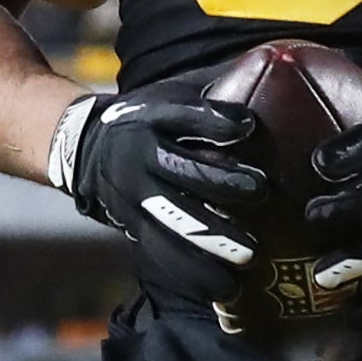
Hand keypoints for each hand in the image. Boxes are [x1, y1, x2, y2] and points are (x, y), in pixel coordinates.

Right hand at [53, 80, 271, 304]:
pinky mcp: (132, 227)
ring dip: (210, 242)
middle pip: (182, 171)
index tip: (248, 126)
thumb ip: (215, 91)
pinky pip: (161, 255)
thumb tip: (276, 68)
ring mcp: (134, 195)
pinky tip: (225, 292)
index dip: (214, 120)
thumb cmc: (150, 118)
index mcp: (153, 116)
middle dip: (221, 183)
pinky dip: (193, 275)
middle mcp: (140, 155)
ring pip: (171, 222)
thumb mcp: (171, 94)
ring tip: (248, 260)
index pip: (183, 114)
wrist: (85, 147)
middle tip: (261, 192)